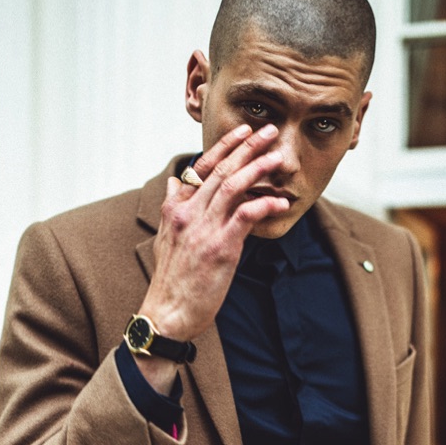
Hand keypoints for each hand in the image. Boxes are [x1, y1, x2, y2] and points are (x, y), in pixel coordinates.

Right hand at [140, 124, 289, 342]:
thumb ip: (172, 207)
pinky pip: (245, 216)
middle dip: (247, 147)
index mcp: (177, 208)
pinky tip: (280, 201)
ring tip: (278, 157)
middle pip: (221, 170)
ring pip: (233, 186)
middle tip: (269, 131)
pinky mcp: (220, 248)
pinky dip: (264, 203)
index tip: (244, 131)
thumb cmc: (171, 281)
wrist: (167, 313)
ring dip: (258, 168)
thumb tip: (174, 182)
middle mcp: (189, 213)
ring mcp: (204, 229)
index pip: (202, 167)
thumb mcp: (165, 238)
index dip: (224, 147)